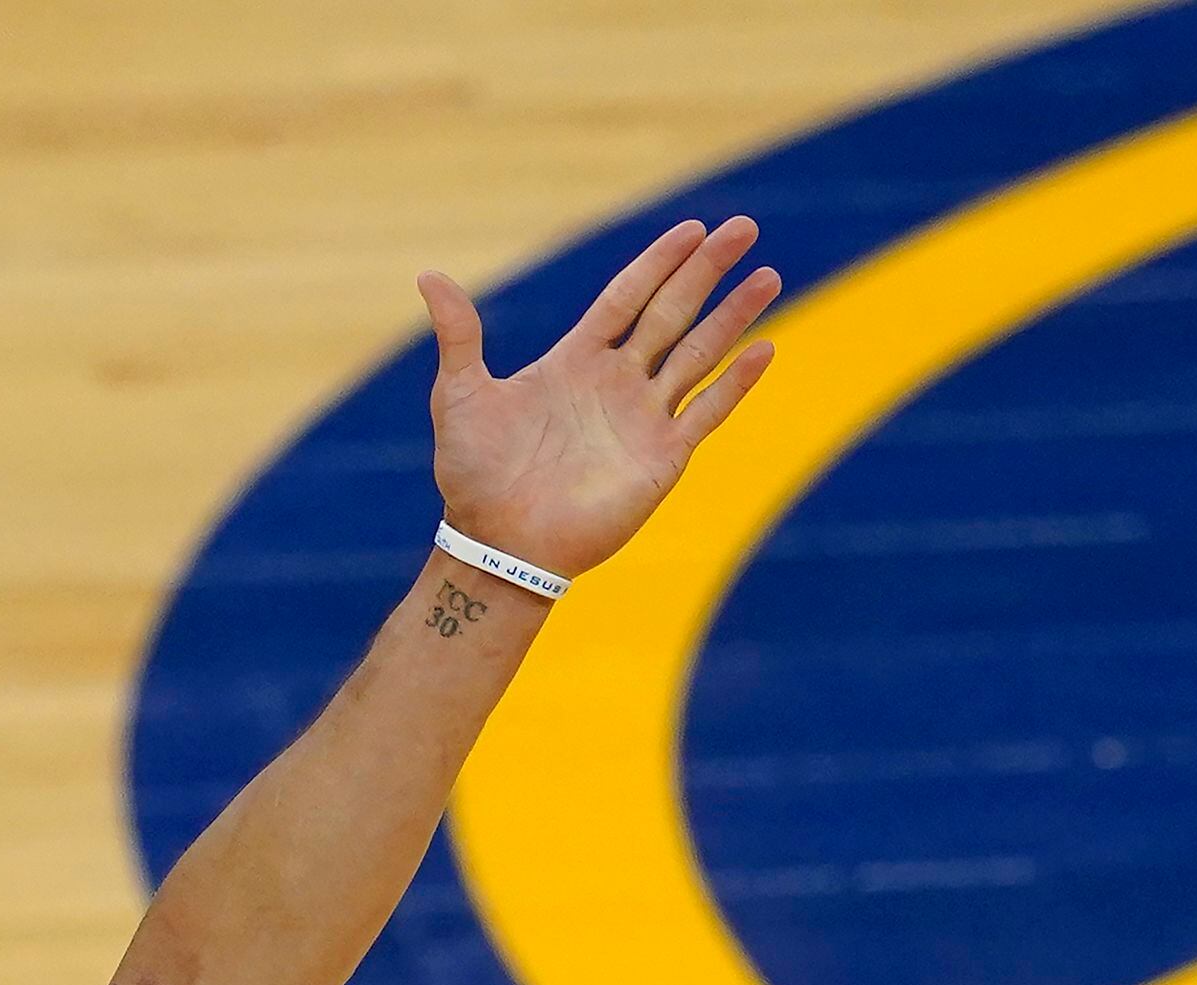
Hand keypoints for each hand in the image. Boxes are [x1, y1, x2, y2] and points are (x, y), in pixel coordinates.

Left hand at [417, 220, 781, 579]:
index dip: (659, 262)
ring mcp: (644, 418)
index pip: (628, 296)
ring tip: (768, 274)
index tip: (692, 227)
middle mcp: (616, 382)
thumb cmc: (474, 475)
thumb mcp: (459, 395)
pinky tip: (765, 348)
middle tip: (744, 227)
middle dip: (708, 270)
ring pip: (699, 352)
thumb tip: (428, 276)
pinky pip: (708, 411)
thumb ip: (459, 335)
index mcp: (575, 360)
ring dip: (734, 315)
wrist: (498, 545)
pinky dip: (737, 382)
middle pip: (672, 311)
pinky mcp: (662, 458)